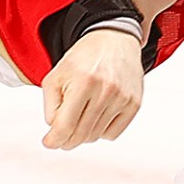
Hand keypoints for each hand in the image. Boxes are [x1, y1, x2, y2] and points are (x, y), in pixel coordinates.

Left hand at [41, 28, 143, 148]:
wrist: (113, 40)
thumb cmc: (83, 58)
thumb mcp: (56, 75)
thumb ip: (50, 105)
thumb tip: (55, 131)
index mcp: (84, 82)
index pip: (65, 125)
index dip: (54, 139)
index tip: (49, 142)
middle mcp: (105, 91)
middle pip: (81, 134)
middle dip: (67, 140)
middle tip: (61, 138)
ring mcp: (122, 99)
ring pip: (96, 136)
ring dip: (83, 134)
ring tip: (79, 119)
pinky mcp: (134, 104)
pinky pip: (112, 134)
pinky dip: (101, 131)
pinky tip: (96, 117)